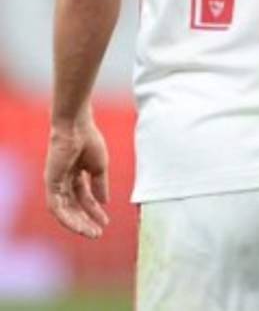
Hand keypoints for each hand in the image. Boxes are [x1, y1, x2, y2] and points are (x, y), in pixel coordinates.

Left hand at [45, 118, 109, 238]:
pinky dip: (67, 218)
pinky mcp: (50, 184)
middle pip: (73, 208)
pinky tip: (79, 226)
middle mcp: (63, 182)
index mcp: (74, 175)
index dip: (94, 211)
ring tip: (91, 233)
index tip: (105, 222)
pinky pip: (57, 207)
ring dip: (77, 223)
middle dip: (86, 221)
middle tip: (97, 233)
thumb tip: (105, 202)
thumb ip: (100, 184)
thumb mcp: (99, 167)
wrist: (77, 126)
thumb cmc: (89, 140)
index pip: (84, 198)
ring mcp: (55, 184)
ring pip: (64, 211)